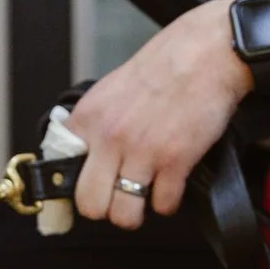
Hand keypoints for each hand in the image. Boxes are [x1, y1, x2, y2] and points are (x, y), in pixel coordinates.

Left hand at [68, 0, 251, 230]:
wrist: (208, 52)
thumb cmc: (166, 64)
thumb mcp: (112, 89)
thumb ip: (96, 123)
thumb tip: (86, 154)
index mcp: (89, 117)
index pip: (61, 171)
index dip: (73, 188)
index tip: (81, 194)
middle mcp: (110, 137)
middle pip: (90, 205)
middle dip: (105, 208)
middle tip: (117, 198)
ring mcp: (142, 151)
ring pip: (124, 215)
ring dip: (136, 212)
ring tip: (145, 196)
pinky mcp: (175, 161)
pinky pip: (163, 205)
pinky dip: (168, 201)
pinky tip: (171, 185)